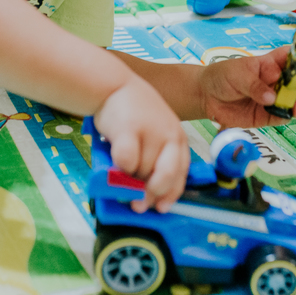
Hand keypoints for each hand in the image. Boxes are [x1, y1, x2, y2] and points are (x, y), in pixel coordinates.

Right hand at [94, 77, 188, 214]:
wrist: (115, 86)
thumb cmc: (134, 115)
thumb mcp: (154, 136)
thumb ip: (154, 161)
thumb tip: (142, 194)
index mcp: (179, 140)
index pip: (181, 175)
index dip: (170, 195)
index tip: (160, 208)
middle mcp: (170, 136)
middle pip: (165, 178)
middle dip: (150, 195)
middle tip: (136, 204)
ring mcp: (151, 132)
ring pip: (141, 172)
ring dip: (130, 178)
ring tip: (120, 169)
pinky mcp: (129, 130)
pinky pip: (126, 161)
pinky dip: (119, 167)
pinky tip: (114, 161)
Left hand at [199, 47, 295, 127]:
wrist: (206, 96)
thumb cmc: (223, 76)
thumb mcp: (237, 74)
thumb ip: (255, 85)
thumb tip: (271, 98)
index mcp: (268, 64)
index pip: (289, 58)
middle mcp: (274, 81)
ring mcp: (272, 99)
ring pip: (294, 101)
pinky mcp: (267, 115)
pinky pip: (282, 116)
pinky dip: (286, 116)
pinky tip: (285, 115)